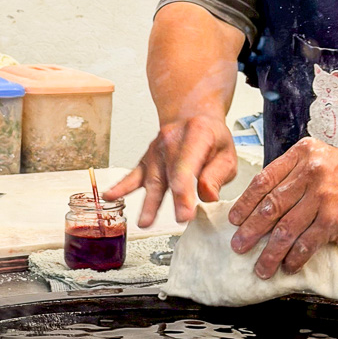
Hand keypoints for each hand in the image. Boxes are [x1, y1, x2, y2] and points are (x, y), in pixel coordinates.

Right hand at [103, 115, 237, 227]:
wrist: (192, 116)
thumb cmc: (210, 137)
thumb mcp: (226, 152)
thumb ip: (217, 174)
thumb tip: (207, 195)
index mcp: (196, 134)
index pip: (188, 166)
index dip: (187, 191)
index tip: (188, 213)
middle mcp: (171, 139)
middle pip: (170, 174)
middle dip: (172, 199)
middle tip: (178, 219)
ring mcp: (156, 150)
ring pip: (152, 178)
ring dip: (149, 202)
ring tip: (145, 222)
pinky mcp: (146, 160)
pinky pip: (134, 174)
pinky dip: (122, 186)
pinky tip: (111, 196)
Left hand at [227, 138, 337, 278]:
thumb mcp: (321, 160)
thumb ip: (294, 175)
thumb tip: (261, 205)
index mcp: (302, 155)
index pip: (264, 180)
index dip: (244, 203)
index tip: (234, 219)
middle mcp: (311, 172)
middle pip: (270, 206)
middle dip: (250, 230)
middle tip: (238, 245)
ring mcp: (323, 196)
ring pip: (286, 229)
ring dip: (270, 252)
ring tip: (261, 266)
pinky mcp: (335, 219)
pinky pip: (307, 243)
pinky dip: (295, 258)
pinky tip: (288, 266)